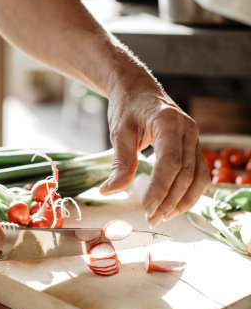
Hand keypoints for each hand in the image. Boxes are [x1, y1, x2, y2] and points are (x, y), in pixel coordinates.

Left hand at [99, 80, 209, 227]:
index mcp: (169, 122)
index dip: (160, 188)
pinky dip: (189, 193)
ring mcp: (194, 139)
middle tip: (151, 219)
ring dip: (182, 201)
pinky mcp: (193, 147)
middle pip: (186, 173)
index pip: (170, 161)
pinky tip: (174, 205)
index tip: (146, 207)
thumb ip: (120, 163)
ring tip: (163, 217)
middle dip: (169, 200)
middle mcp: (188, 130)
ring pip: (198, 177)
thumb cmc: (128, 107)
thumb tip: (109, 191)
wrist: (138, 89)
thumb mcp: (119, 132)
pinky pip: (199, 174)